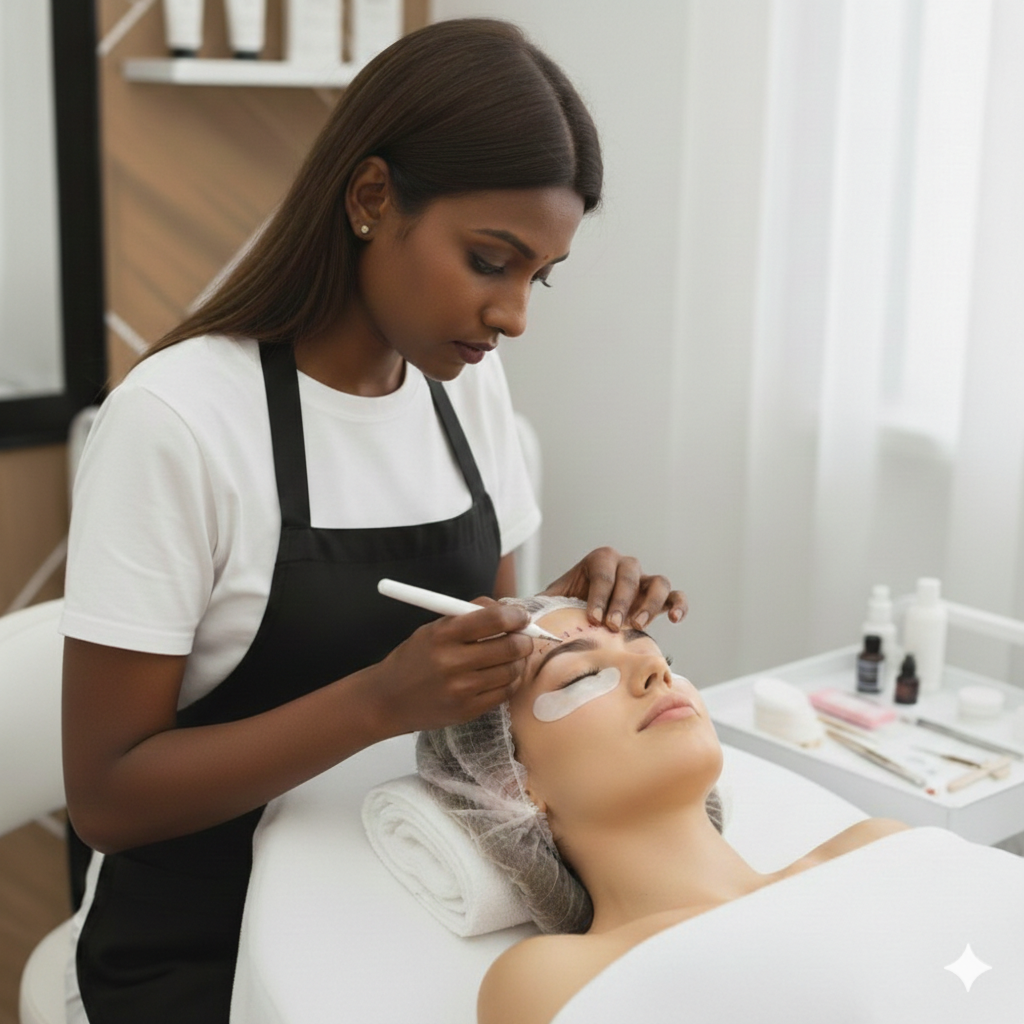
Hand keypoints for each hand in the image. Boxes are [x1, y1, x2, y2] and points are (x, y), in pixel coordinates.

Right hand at [366, 599, 533, 734]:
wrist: (388, 699)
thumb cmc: (414, 659)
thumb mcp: (433, 629)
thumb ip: (469, 616)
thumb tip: (507, 609)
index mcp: (443, 634)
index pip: (494, 619)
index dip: (516, 616)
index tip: (521, 617)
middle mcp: (452, 662)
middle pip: (509, 646)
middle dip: (524, 639)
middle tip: (523, 637)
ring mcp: (461, 689)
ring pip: (511, 670)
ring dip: (518, 661)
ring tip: (511, 657)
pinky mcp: (468, 710)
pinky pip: (505, 692)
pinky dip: (510, 681)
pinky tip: (501, 675)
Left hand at [542, 547, 686, 631]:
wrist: (588, 613)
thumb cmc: (570, 604)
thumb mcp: (553, 599)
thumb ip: (537, 602)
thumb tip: (510, 609)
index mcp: (599, 560)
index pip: (603, 572)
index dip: (599, 595)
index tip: (593, 618)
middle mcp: (625, 566)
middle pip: (630, 574)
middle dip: (621, 600)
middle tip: (612, 625)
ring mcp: (645, 580)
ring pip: (657, 582)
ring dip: (649, 603)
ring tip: (637, 625)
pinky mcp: (660, 598)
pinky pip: (675, 596)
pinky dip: (679, 604)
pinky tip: (675, 620)